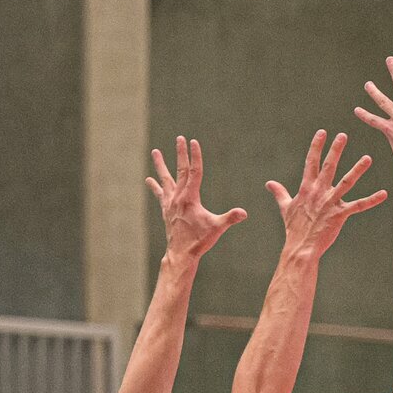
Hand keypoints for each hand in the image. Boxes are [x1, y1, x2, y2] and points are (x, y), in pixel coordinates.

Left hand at [147, 136, 246, 258]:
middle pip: (180, 170)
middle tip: (179, 138)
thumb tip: (244, 213)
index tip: (193, 141)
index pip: (194, 172)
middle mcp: (178, 197)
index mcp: (190, 198)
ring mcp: (170, 203)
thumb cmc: (199, 241)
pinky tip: (149, 179)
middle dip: (180, 154)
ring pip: (165, 179)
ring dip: (160, 165)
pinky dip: (155, 186)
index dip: (195, 156)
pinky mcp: (166, 210)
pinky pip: (160, 194)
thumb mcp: (217, 228)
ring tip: (155, 152)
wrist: (180, 254)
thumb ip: (230, 218)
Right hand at [267, 130, 386, 257]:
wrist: (300, 247)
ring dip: (357, 170)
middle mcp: (319, 192)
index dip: (316, 146)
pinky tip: (384, 194)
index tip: (322, 133)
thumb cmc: (294, 228)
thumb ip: (280, 193)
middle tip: (343, 135)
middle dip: (335, 150)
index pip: (311, 162)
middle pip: (328, 166)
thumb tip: (269, 184)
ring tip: (368, 158)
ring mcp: (330, 202)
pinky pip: (359, 206)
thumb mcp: (286, 207)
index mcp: (307, 188)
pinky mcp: (340, 215)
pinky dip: (372, 200)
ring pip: (346, 182)